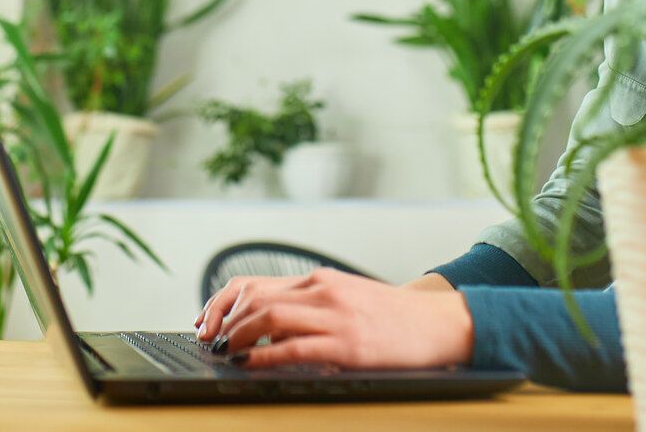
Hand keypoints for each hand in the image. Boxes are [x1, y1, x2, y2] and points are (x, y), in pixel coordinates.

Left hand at [196, 268, 474, 369]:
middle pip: (256, 298)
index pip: (256, 284)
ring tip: (225, 351)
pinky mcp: (347, 343)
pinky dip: (265, 355)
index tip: (207, 321)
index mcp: (321, 280)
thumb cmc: (393, 317)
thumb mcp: (347, 299)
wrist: (438, 323)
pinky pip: (295, 347)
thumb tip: (269, 326)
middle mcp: (323, 291)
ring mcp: (335, 316)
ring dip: (239, 336)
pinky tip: (250, 364)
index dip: (224, 303)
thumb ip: (310, 306)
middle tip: (209, 341)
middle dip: (224, 321)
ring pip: (270, 317)